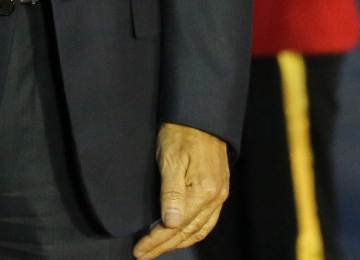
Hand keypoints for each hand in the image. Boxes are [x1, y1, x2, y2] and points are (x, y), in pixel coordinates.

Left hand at [133, 123, 228, 259]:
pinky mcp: (220, 189)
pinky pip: (208, 220)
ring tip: (159, 249)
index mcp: (203, 192)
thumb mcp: (170, 159)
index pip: (176, 227)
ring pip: (200, 229)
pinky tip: (183, 234)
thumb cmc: (181, 133)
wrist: (201, 115)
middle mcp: (215, 197)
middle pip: (187, 232)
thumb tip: (170, 224)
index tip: (139, 250)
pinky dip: (194, 232)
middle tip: (143, 255)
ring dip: (179, 242)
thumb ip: (171, 193)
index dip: (156, 241)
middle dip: (164, 246)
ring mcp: (220, 194)